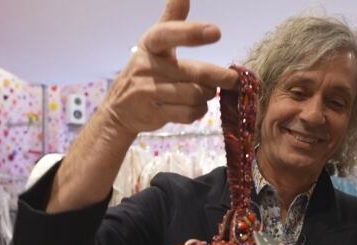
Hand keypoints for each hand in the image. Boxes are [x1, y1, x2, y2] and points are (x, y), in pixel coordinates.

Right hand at [102, 0, 238, 136]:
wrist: (120, 110)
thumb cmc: (145, 71)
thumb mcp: (153, 44)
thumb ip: (172, 20)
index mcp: (150, 45)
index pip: (169, 34)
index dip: (192, 32)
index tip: (216, 32)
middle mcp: (148, 67)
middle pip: (196, 72)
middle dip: (220, 77)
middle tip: (236, 80)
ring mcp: (149, 92)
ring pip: (196, 94)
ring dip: (208, 95)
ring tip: (206, 92)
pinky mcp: (155, 113)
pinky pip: (189, 113)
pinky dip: (199, 111)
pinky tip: (196, 106)